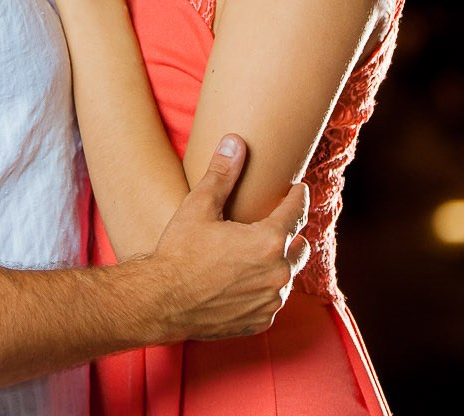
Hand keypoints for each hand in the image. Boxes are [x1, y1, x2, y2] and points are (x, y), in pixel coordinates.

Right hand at [150, 139, 309, 342]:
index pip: (297, 212)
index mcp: (268, 241)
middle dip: (291, 231)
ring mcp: (270, 301)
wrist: (162, 301)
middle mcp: (277, 274)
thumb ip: (223, 173)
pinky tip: (248, 279)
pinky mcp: (260, 321)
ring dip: (280, 261)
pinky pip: (274, 299)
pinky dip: (266, 287)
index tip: (298, 188)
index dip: (299, 196)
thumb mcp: (200, 205)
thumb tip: (236, 142)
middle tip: (277, 220)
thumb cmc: (180, 252)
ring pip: (288, 274)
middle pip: (301, 245)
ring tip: (261, 250)